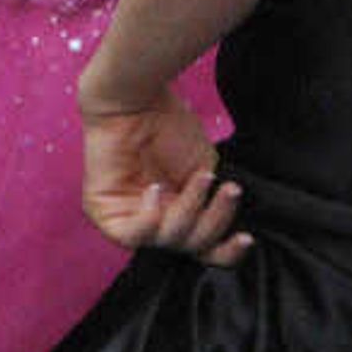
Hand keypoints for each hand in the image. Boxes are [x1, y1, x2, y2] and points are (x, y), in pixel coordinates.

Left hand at [79, 79, 251, 263]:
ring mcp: (130, 219)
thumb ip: (210, 206)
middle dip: (214, 221)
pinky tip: (156, 188)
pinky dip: (149, 218)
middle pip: (191, 247)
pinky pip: (132, 235)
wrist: (138, 99)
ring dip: (189, 210)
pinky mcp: (104, 213)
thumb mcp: (204, 171)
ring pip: (167, 241)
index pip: (204, 248)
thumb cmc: (172, 127)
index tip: (247, 238)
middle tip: (228, 191)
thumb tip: (226, 235)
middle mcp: (156, 221)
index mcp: (180, 213)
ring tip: (199, 179)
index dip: (227, 251)